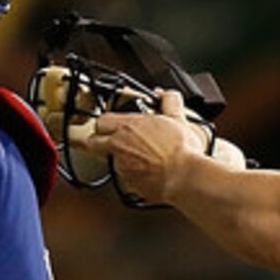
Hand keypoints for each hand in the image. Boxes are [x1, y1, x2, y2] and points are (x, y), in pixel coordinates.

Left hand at [85, 91, 202, 206]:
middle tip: (114, 143)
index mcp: (128, 126)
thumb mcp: (178, 119)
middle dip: (100, 142)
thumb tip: (165, 95)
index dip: (106, 125)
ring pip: (111, 161)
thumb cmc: (181, 150)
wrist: (186, 177)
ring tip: (140, 161)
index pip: (101, 121)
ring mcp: (122, 166)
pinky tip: (149, 174)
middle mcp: (119, 145)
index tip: (114, 127)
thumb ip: (169, 102)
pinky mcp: (129, 184)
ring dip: (121, 161)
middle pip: (93, 142)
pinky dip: (135, 178)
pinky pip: (126, 179)